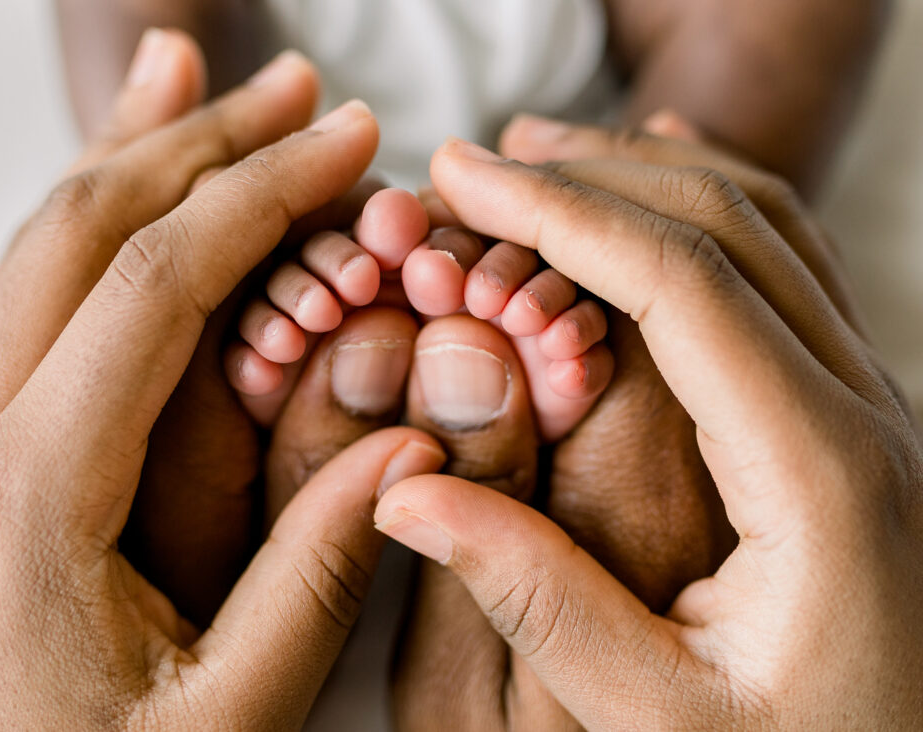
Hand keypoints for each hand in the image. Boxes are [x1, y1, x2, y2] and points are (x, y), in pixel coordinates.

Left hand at [0, 53, 449, 728]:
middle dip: (202, 141)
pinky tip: (122, 200)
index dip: (263, 195)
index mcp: (33, 494)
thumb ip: (316, 580)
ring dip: (132, 158)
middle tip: (295, 89)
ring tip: (193, 81)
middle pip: (85, 229)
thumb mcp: (222, 723)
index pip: (159, 284)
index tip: (346, 143)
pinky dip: (88, 228)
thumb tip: (410, 451)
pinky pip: (26, 304)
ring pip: (39, 249)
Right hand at [379, 135, 922, 727]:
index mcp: (819, 474)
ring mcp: (868, 404)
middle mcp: (863, 412)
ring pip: (768, 229)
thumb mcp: (663, 719)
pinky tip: (657, 192)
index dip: (559, 215)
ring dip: (647, 181)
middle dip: (589, 177)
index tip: (463, 176)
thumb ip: (537, 604)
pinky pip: (788, 271)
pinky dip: (709, 215)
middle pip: (727, 225)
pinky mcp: (850, 417)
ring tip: (540, 164)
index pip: (678, 284)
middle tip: (475, 166)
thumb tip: (405, 495)